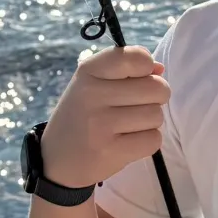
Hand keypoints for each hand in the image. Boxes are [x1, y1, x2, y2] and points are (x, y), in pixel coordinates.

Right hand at [39, 46, 169, 189]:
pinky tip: (128, 142)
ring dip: (150, 123)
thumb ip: (127, 70)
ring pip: (156, 116)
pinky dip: (147, 143)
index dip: (147, 67)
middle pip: (156, 89)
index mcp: (89, 71)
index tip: (136, 79)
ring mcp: (101, 124)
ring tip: (128, 126)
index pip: (137, 58)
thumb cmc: (83, 116)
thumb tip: (160, 69)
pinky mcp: (110, 151)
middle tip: (137, 106)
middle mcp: (93, 94)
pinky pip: (153, 140)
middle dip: (155, 98)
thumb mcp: (94, 84)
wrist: (57, 159)